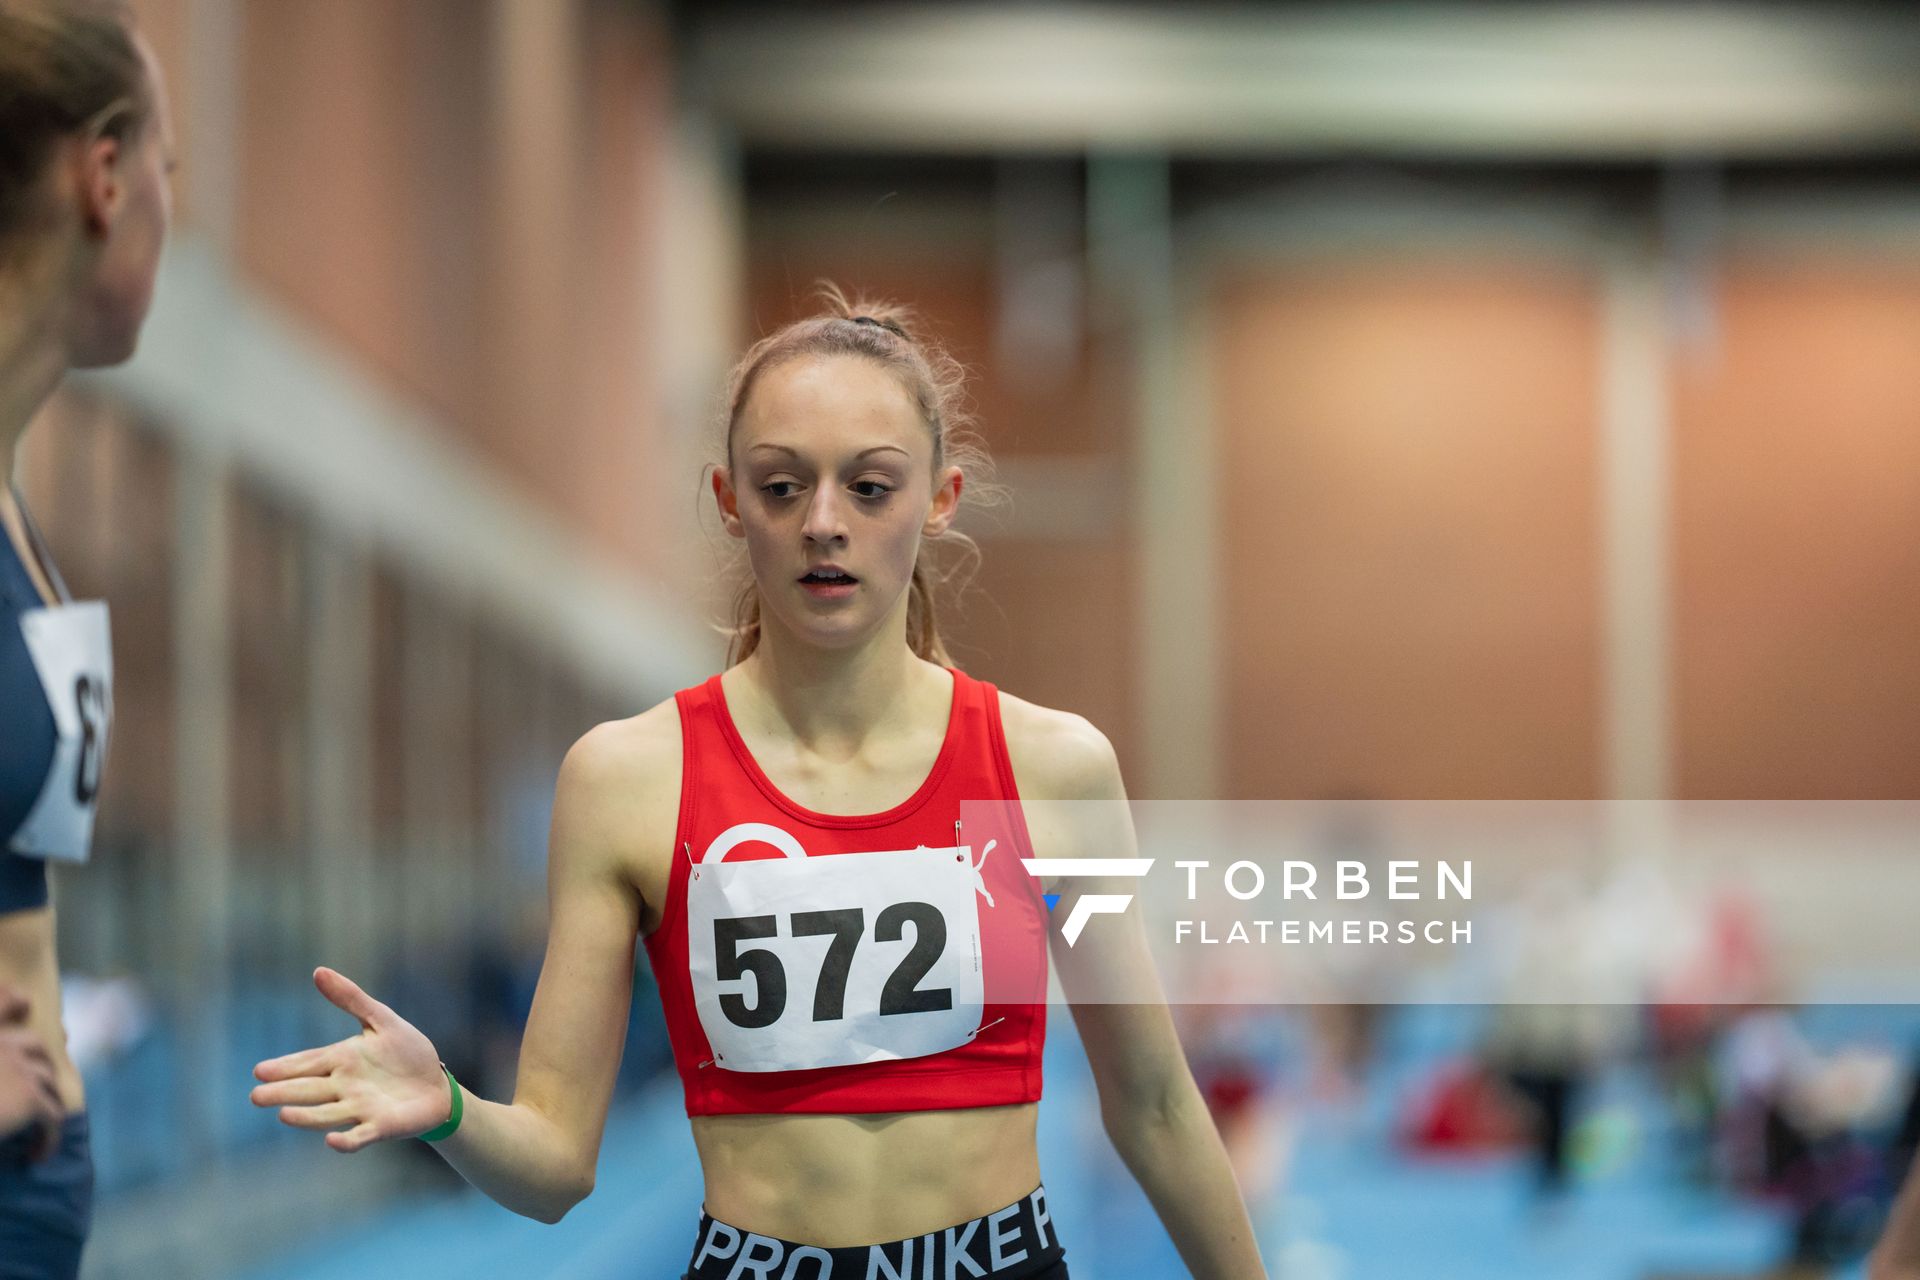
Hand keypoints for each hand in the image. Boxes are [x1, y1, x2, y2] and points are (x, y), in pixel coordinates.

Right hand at [0, 984, 62, 1161]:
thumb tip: (17, 1015)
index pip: (4, 1000)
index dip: (15, 1002)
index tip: (24, 1006)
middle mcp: (1, 1043)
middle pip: (35, 1047)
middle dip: (39, 1068)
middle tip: (36, 1097)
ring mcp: (18, 1067)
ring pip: (47, 1084)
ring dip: (43, 1107)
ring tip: (34, 1133)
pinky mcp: (31, 1097)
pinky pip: (53, 1115)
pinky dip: (50, 1137)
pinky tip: (37, 1154)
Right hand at [250, 967, 450, 1152]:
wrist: (437, 1085)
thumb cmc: (407, 1052)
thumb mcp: (381, 1020)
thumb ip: (351, 998)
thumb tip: (318, 971)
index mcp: (341, 1061)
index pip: (307, 1063)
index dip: (284, 1067)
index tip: (259, 1070)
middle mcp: (344, 1087)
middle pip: (308, 1090)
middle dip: (283, 1093)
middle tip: (256, 1096)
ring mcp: (360, 1109)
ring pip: (327, 1114)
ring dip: (306, 1116)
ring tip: (283, 1114)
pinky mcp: (380, 1127)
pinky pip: (359, 1136)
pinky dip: (346, 1141)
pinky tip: (331, 1140)